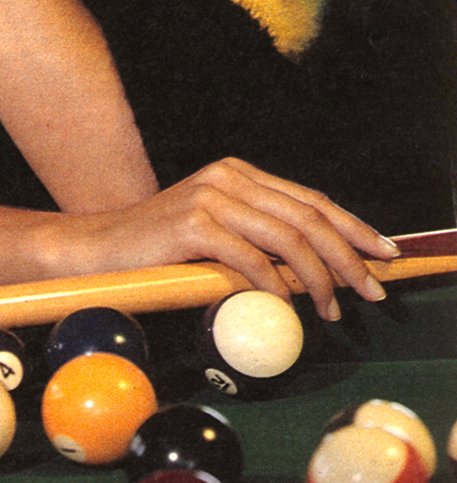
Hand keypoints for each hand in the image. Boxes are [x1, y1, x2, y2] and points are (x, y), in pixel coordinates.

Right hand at [65, 158, 399, 321]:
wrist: (97, 251)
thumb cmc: (159, 252)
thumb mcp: (218, 237)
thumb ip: (260, 241)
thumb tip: (318, 271)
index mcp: (238, 173)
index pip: (310, 199)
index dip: (353, 227)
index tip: (385, 254)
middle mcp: (227, 176)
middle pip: (308, 216)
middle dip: (349, 256)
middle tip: (371, 291)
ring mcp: (209, 197)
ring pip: (287, 237)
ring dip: (319, 278)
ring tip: (333, 308)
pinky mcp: (192, 224)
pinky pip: (250, 258)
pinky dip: (275, 284)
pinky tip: (287, 303)